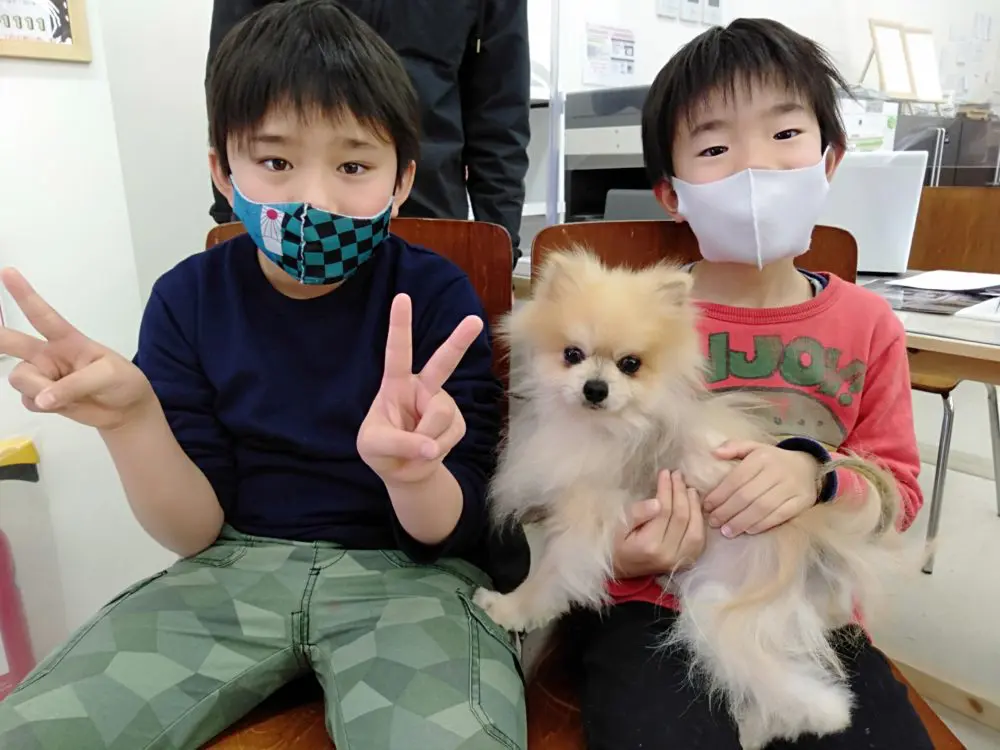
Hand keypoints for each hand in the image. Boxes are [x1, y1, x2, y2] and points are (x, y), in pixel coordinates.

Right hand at [0, 269, 154, 430]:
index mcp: (68, 339)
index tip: (7, 272)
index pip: (43, 315)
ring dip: (39, 388)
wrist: (126, 410)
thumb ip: (75, 385)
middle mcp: (48, 354)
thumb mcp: (108, 375)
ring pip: (20, 378)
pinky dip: (43, 405)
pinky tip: (64, 404)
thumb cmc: (121, 381)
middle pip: (12, 342)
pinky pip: (28, 401)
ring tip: (67, 394)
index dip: (25, 295)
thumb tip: (43, 399)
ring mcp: (43, 376)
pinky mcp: (40, 397)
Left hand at [357, 293, 482, 485]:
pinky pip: (449, 435)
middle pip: (443, 362)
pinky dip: (436, 450)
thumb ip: (399, 443)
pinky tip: (429, 451)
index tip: (402, 297)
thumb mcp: (373, 447)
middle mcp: (422, 388)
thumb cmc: (381, 450)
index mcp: (395, 384)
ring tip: (415, 449)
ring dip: (426, 438)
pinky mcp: (456, 423)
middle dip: (459, 341)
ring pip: (440, 415)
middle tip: (475, 321)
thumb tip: (431, 447)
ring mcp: (441, 404)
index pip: (397, 352)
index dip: (399, 325)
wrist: (404, 472)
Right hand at [613, 470, 705, 578]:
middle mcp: (668, 554)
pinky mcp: (687, 561)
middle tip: (678, 475)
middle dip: (681, 492)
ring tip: (689, 488)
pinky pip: (700, 540)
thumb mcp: (619, 526)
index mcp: (649, 545)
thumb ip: (637, 514)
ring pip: (696, 529)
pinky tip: (695, 507)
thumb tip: (657, 502)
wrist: (623, 572)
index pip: (664, 511)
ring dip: (694, 505)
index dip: (667, 489)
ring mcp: (680, 560)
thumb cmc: (618, 545)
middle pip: (682, 518)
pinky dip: (700, 521)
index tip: (665, 473)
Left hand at [703, 441, 820, 536]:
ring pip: (762, 508)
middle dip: (727, 511)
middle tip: (713, 522)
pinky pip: (779, 516)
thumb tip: (713, 453)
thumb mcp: (755, 448)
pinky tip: (748, 530)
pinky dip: (762, 525)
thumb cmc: (773, 460)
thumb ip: (734, 447)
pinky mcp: (801, 502)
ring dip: (741, 521)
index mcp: (761, 457)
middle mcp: (776, 471)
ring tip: (727, 531)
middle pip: (747, 495)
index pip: (736, 479)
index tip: (706, 506)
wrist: (809, 467)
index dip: (720, 494)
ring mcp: (790, 487)